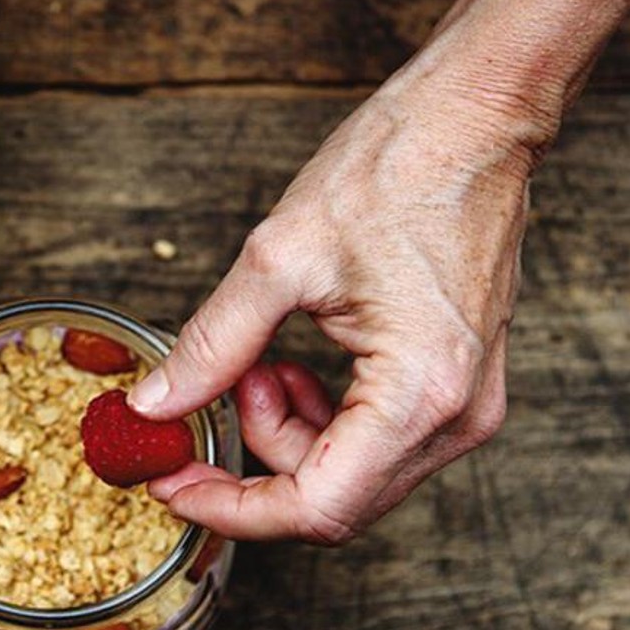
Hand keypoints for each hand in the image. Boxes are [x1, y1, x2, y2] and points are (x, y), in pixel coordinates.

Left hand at [128, 55, 555, 542]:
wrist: (473, 118)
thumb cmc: (397, 168)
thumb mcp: (278, 259)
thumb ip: (211, 346)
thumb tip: (156, 406)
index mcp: (419, 393)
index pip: (316, 507)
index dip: (233, 510)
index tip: (174, 487)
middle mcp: (456, 417)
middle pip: (335, 503)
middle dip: (255, 464)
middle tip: (217, 396)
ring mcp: (467, 406)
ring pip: (352, 477)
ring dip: (286, 436)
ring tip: (258, 364)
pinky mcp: (460, 387)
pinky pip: (378, 442)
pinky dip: (321, 420)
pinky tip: (295, 365)